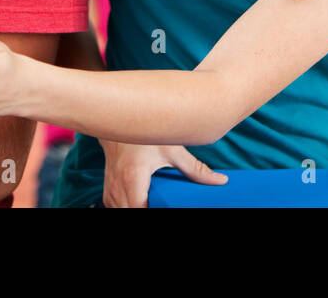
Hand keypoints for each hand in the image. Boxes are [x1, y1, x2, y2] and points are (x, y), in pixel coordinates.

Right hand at [101, 142, 226, 207]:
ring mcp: (110, 185)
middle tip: (163, 203)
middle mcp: (118, 184)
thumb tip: (220, 180)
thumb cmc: (146, 131)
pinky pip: (112, 204)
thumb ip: (196, 169)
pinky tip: (137, 202)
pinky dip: (124, 207)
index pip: (139, 210)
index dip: (152, 212)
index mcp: (134, 177)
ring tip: (152, 202)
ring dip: (133, 209)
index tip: (166, 207)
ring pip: (117, 210)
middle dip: (145, 211)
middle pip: (127, 213)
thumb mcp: (173, 148)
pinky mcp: (108, 183)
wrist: (120, 114)